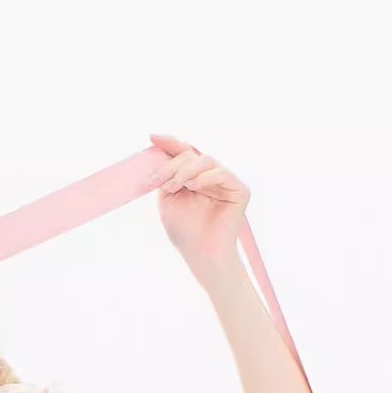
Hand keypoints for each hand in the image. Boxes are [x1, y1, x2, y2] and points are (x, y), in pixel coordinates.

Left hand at [147, 132, 248, 283]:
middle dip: (172, 165)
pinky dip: (206, 176)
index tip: (152, 136)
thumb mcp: (168, 201)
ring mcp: (226, 182)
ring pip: (205, 160)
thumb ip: (167, 177)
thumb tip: (160, 153)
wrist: (202, 255)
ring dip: (186, 170)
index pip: (183, 154)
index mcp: (195, 177)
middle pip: (191, 155)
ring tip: (175, 186)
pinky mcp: (239, 190)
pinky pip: (222, 172)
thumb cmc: (185, 232)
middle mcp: (211, 176)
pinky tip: (194, 186)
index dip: (169, 143)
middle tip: (158, 181)